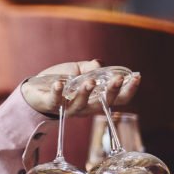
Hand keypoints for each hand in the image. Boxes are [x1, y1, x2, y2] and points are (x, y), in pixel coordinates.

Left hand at [19, 59, 140, 116]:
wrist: (35, 89)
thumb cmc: (63, 80)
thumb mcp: (78, 70)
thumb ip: (90, 67)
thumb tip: (100, 65)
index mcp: (97, 99)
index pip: (118, 99)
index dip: (129, 90)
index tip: (137, 77)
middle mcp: (86, 107)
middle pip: (103, 103)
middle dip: (112, 91)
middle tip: (118, 79)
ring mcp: (69, 108)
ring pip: (81, 104)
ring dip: (86, 92)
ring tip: (90, 81)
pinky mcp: (52, 105)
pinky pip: (56, 101)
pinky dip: (58, 91)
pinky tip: (60, 83)